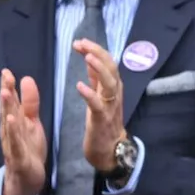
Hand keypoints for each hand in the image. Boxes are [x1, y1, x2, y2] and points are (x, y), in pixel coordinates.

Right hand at [0, 69, 46, 194]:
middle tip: (5, 76)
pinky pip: (14, 143)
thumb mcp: (32, 123)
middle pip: (7, 109)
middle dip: (6, 92)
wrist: (27, 179)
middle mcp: (9, 130)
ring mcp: (12, 143)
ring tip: (5, 92)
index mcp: (14, 121)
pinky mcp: (18, 157)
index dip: (8, 86)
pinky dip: (12, 132)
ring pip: (8, 124)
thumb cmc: (28, 148)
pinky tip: (11, 120)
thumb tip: (26, 79)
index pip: (10, 101)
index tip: (7, 71)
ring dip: (6, 108)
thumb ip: (30, 103)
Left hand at [73, 39, 126, 173]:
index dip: (96, 50)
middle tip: (82, 43)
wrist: (111, 152)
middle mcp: (114, 95)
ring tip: (87, 57)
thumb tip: (92, 58)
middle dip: (98, 54)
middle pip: (112, 69)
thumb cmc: (104, 124)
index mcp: (113, 89)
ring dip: (99, 69)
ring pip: (110, 84)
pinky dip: (89, 94)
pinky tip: (79, 86)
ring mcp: (110, 107)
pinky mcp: (102, 120)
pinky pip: (98, 105)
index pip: (108, 63)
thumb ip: (97, 79)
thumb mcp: (101, 97)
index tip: (80, 42)